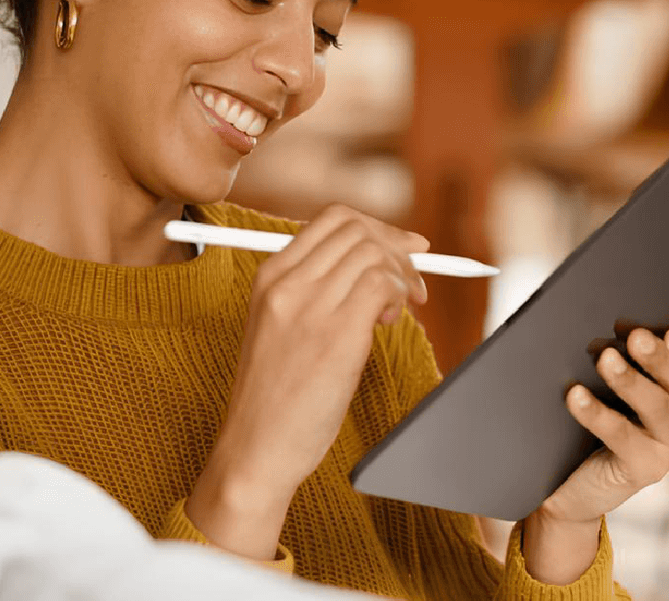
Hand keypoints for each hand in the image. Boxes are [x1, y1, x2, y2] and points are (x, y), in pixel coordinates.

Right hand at [186, 204, 428, 558]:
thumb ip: (316, 287)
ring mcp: (310, 306)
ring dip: (400, 276)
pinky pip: (383, 285)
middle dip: (396, 247)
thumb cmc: (275, 393)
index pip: (333, 219)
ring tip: (396, 311)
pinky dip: (399, 296)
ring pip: (374, 254)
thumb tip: (376, 259)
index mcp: (270, 275)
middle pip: (358, 229)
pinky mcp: (336, 335)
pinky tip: (388, 322)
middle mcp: (287, 282)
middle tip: (413, 281)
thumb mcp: (279, 324)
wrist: (255, 448)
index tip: (403, 247)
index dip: (377, 227)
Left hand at [540, 324, 668, 524]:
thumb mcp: (622, 367)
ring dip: (631, 382)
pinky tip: (576, 396)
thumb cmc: (607, 403)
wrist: (587, 470)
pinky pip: (622, 436)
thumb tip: (603, 309)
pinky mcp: (646, 467)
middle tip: (635, 337)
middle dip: (659, 357)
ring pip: (657, 407)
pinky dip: (597, 413)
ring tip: (605, 360)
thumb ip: (625, 341)